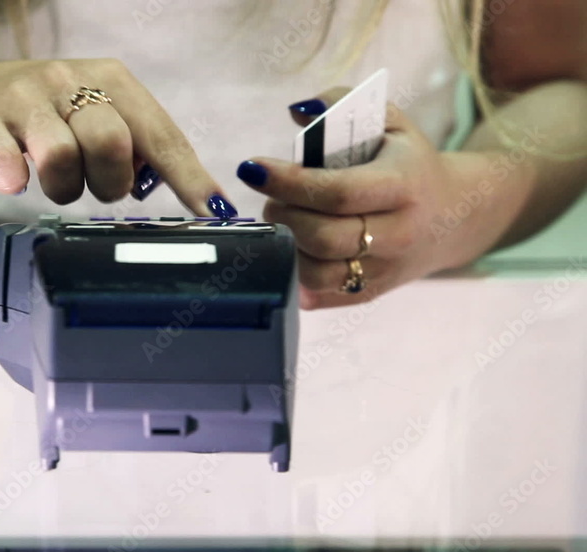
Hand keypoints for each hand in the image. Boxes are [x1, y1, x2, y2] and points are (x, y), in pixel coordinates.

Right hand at [0, 58, 236, 216]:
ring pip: (62, 160)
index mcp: (110, 79)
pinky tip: (13, 178)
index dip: (188, 176)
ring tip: (55, 182)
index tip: (213, 210)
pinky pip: (6, 162)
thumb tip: (189, 191)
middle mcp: (68, 80)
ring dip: (63, 189)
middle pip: (113, 145)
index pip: (160, 133)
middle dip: (110, 183)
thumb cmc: (44, 116)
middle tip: (95, 185)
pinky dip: (13, 178)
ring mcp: (23, 99)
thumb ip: (138, 145)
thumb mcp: (96, 115)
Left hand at [238, 88, 486, 308]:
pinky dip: (295, 273)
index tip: (252, 168)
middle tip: (270, 197)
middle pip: (323, 236)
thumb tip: (297, 110)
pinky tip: (292, 247)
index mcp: (404, 187)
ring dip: (285, 246)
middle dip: (282, 214)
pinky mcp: (371, 293)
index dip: (288, 182)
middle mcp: (399, 234)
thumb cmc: (408, 162)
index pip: (337, 192)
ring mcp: (386, 270)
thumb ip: (341, 103)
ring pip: (317, 273)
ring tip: (282, 220)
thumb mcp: (389, 122)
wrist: (454, 215)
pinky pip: (320, 294)